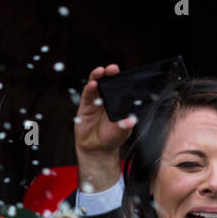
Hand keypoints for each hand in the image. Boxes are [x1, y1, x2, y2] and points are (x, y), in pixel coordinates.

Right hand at [74, 64, 135, 192]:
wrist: (97, 149)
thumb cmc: (112, 137)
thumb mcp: (122, 131)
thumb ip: (126, 125)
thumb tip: (131, 121)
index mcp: (117, 101)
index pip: (119, 85)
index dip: (120, 77)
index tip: (123, 73)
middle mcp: (106, 98)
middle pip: (107, 80)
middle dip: (109, 72)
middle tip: (113, 69)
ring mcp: (95, 101)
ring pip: (95, 84)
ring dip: (97, 76)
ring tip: (100, 72)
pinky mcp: (85, 106)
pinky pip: (87, 95)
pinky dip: (89, 88)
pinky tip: (92, 84)